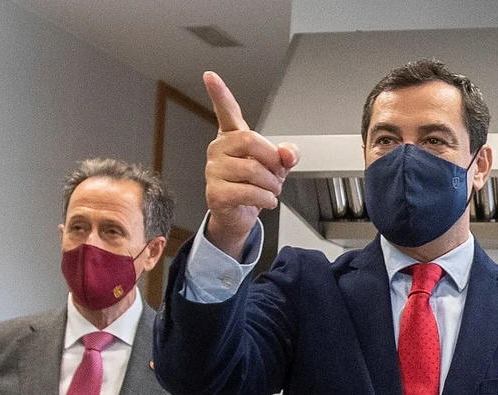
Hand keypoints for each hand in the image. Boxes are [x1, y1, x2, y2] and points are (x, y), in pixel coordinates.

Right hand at [203, 71, 299, 258]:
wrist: (240, 215)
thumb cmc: (254, 185)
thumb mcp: (276, 166)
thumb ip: (286, 154)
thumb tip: (288, 153)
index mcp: (232, 137)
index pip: (225, 111)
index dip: (219, 93)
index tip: (210, 76)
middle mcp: (219, 149)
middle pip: (251, 141)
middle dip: (272, 159)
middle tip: (277, 173)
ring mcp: (213, 170)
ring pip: (253, 170)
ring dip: (272, 184)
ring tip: (271, 190)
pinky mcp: (215, 192)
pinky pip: (248, 191)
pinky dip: (265, 199)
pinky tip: (266, 201)